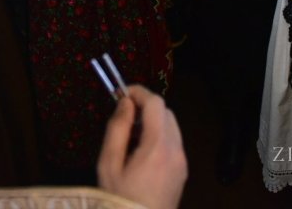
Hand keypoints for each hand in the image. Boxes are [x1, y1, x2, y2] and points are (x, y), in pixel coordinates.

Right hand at [97, 85, 186, 208]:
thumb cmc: (120, 199)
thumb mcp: (109, 164)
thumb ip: (117, 129)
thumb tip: (125, 103)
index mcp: (158, 147)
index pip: (156, 103)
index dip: (139, 92)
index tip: (121, 94)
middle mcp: (176, 151)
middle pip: (166, 113)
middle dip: (146, 107)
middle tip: (124, 117)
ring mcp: (182, 162)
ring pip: (172, 127)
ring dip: (153, 122)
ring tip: (131, 137)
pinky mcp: (183, 172)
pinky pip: (174, 143)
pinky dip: (159, 136)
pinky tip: (141, 152)